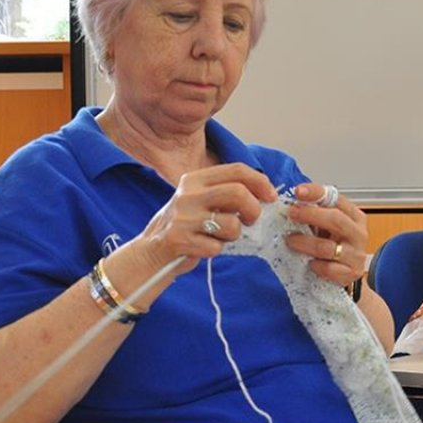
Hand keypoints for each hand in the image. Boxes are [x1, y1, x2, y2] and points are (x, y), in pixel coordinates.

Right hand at [138, 163, 277, 274]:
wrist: (151, 251)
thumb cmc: (185, 225)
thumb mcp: (200, 199)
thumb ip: (226, 192)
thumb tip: (265, 193)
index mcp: (195, 179)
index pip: (236, 170)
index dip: (260, 182)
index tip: (270, 197)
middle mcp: (188, 195)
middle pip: (238, 193)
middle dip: (254, 209)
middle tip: (252, 220)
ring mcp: (183, 217)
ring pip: (232, 224)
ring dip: (234, 234)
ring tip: (220, 236)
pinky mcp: (179, 240)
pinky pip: (216, 247)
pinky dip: (216, 250)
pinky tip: (203, 247)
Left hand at [284, 183, 367, 286]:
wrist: (347, 273)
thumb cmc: (336, 246)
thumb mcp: (329, 226)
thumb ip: (316, 214)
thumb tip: (293, 203)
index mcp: (355, 217)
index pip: (336, 199)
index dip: (316, 193)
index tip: (299, 191)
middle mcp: (358, 234)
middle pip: (335, 219)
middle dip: (310, 214)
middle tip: (292, 213)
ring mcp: (356, 255)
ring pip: (327, 247)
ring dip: (305, 242)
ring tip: (290, 240)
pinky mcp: (350, 273)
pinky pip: (328, 268)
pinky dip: (315, 265)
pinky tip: (309, 263)